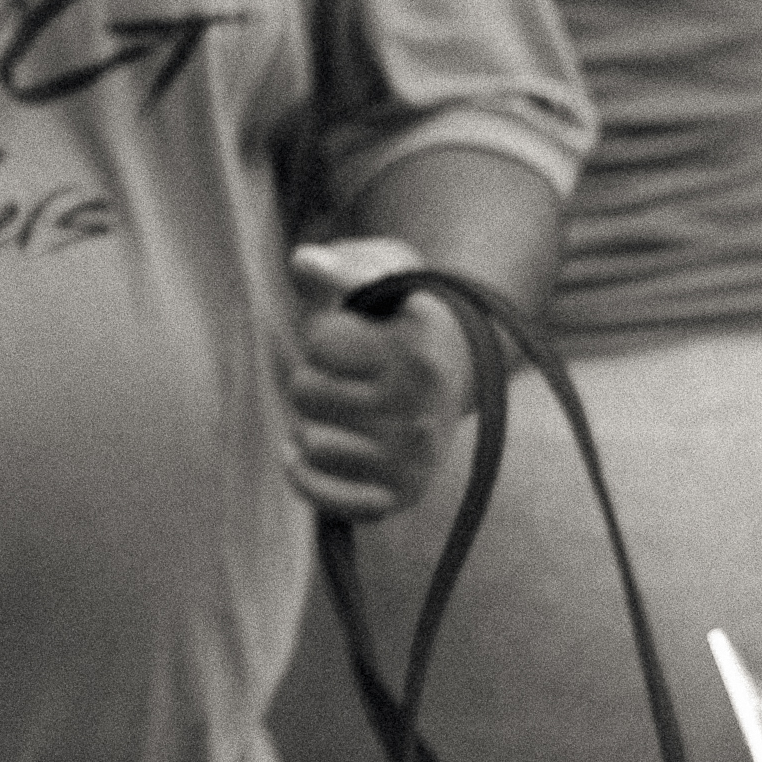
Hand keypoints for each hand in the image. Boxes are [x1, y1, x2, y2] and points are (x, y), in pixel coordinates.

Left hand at [283, 238, 473, 521]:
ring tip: (346, 406)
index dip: (324, 330)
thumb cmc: (402, 310)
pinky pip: (327, 498)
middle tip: (350, 372)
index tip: (356, 329)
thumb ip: (342, 263)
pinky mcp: (401, 493)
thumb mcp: (382, 268)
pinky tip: (305, 451)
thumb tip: (305, 262)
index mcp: (417, 347)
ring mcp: (413, 457)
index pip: (321, 339)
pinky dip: (306, 477)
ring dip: (314, 421)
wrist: (457, 364)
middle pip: (306, 391)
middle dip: (314, 375)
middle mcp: (421, 406)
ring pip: (310, 442)